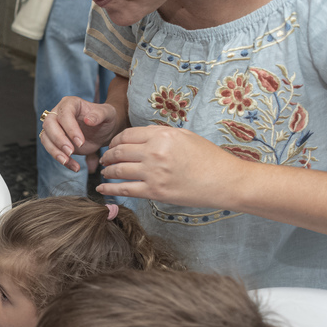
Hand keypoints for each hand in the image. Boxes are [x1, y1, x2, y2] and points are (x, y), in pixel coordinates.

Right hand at [40, 96, 123, 173]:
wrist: (104, 130)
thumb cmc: (105, 119)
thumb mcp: (108, 114)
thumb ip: (99, 115)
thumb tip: (88, 120)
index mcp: (70, 103)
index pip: (64, 113)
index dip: (70, 128)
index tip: (80, 141)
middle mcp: (58, 114)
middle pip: (49, 125)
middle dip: (58, 140)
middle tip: (71, 152)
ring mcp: (54, 128)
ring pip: (46, 138)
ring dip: (55, 152)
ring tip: (68, 161)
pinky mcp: (55, 141)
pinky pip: (52, 150)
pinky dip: (61, 160)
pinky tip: (74, 166)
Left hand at [97, 125, 247, 205]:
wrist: (225, 181)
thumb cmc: (208, 158)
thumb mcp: (184, 136)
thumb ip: (159, 135)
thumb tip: (137, 138)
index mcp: (162, 135)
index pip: (126, 135)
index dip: (115, 141)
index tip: (112, 146)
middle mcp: (155, 152)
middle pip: (119, 152)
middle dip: (107, 156)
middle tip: (103, 159)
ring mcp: (153, 173)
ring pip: (118, 170)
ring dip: (107, 171)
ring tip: (104, 172)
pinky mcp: (154, 192)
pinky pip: (124, 189)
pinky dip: (109, 189)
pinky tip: (101, 189)